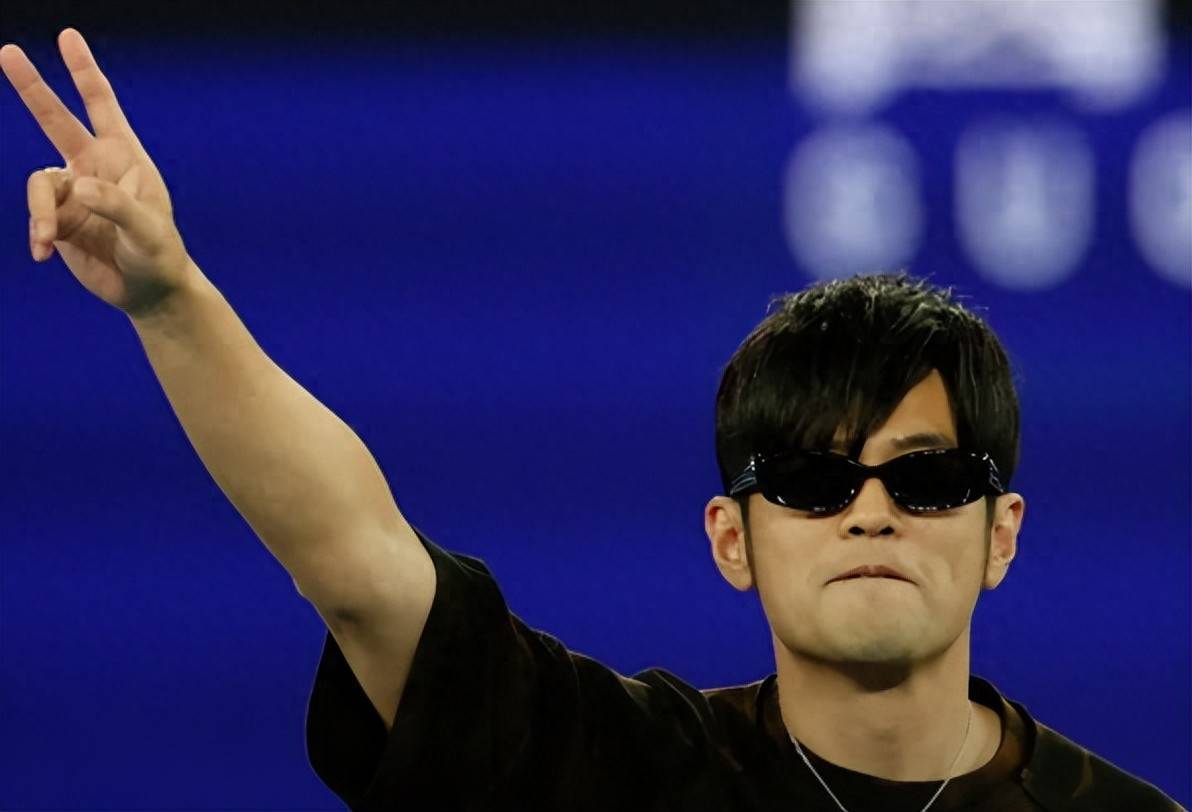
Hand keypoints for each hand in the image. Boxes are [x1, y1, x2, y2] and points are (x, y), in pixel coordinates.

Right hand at [1, 28, 193, 318]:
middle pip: (56, 118)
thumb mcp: (147, 231)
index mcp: (124, 157)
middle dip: (32, 87)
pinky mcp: (59, 219)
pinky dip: (37, 231)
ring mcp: (74, 192)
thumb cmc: (159, 254)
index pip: (101, 104)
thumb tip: (79, 187)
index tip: (67, 36)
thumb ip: (117, 206)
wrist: (147, 290)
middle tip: (7, 51)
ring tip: (47, 240)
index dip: (83, 70)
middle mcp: (94, 167)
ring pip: (38, 184)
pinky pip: (36, 214)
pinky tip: (44, 253)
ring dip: (39, 212)